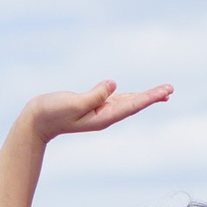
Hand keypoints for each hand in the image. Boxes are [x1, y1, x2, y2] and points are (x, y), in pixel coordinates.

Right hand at [21, 79, 172, 141]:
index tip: (165, 92)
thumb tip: (112, 85)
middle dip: (153, 97)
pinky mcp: (92, 106)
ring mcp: (99, 112)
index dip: (149, 98)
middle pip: (134, 105)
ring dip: (145, 97)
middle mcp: (104, 116)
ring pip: (127, 103)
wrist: (35, 122)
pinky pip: (116, 100)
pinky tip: (139, 96)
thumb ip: (93, 95)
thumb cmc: (51, 112)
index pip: (131, 106)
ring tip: (163, 93)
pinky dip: (130, 96)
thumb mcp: (73, 103)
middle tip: (171, 89)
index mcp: (102, 117)